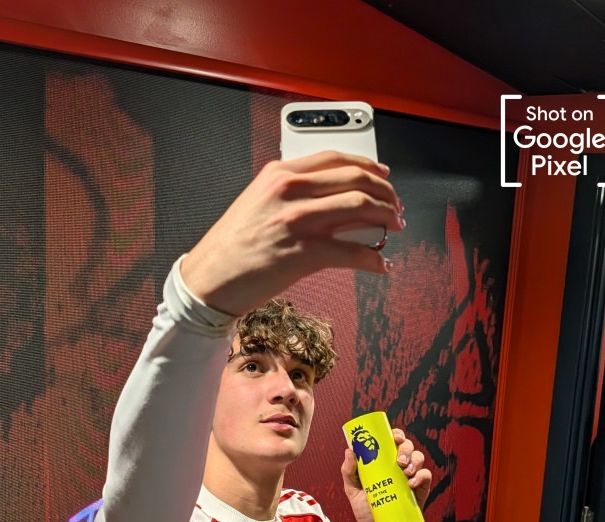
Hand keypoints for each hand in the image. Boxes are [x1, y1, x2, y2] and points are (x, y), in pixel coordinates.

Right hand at [180, 151, 403, 316]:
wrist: (209, 280)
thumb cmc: (230, 248)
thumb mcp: (257, 204)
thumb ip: (291, 194)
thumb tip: (330, 200)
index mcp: (279, 174)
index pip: (336, 158)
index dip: (368, 167)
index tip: (383, 177)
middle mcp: (290, 191)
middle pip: (356, 179)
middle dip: (385, 193)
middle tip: (395, 206)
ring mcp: (299, 221)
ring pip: (361, 207)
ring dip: (387, 218)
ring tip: (394, 228)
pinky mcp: (304, 253)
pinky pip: (353, 252)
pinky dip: (375, 259)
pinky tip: (382, 265)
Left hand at [341, 428, 431, 521]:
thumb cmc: (364, 509)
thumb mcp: (352, 490)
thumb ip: (349, 471)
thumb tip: (349, 451)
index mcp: (383, 462)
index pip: (393, 442)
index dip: (396, 435)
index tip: (394, 437)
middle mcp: (398, 466)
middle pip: (408, 446)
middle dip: (405, 448)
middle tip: (398, 460)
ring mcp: (410, 477)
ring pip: (418, 457)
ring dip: (414, 460)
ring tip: (405, 472)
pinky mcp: (420, 489)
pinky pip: (426, 475)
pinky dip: (421, 476)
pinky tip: (411, 483)